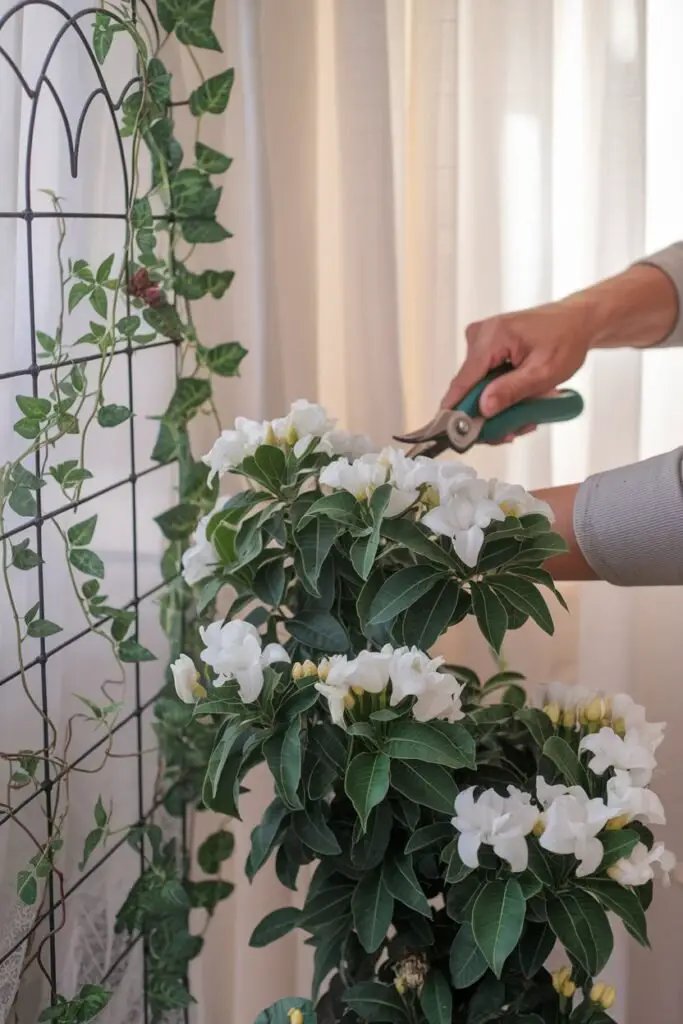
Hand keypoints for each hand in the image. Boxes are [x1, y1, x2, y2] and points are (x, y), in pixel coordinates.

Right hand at [441, 300, 590, 417]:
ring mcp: (480, 341)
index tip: (461, 437)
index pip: (463, 382)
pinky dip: (502, 394)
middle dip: (490, 414)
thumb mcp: (544, 372)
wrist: (577, 321)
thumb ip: (511, 391)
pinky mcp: (486, 348)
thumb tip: (483, 408)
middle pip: (470, 389)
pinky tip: (521, 399)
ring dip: (500, 405)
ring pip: (478, 388)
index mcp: (492, 337)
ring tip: (527, 413)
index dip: (459, 412)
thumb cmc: (567, 339)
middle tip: (515, 429)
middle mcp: (479, 336)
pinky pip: (485, 380)